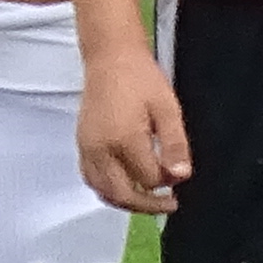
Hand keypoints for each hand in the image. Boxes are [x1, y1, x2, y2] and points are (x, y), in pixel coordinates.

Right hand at [75, 43, 190, 212]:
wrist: (110, 57)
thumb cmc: (139, 77)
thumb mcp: (167, 108)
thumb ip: (175, 145)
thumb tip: (180, 176)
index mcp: (124, 139)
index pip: (148, 178)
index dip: (167, 181)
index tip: (179, 172)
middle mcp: (101, 149)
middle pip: (122, 194)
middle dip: (147, 205)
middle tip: (169, 204)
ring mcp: (87, 148)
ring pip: (104, 192)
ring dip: (127, 202)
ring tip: (148, 200)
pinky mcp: (82, 145)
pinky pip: (91, 179)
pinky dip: (108, 190)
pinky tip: (124, 186)